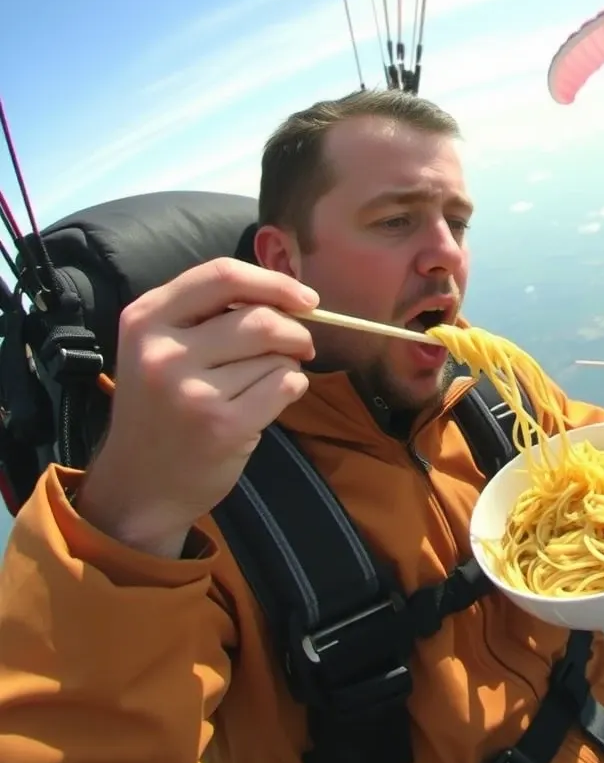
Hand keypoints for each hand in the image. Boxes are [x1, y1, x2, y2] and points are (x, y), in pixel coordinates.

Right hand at [76, 257, 318, 556]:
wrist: (137, 488)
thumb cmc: (162, 408)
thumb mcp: (163, 347)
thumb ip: (211, 313)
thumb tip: (291, 295)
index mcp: (146, 318)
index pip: (223, 275)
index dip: (274, 282)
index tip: (306, 298)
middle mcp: (163, 351)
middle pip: (261, 318)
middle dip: (295, 331)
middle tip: (300, 347)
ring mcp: (190, 391)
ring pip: (277, 355)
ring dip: (289, 365)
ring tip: (266, 383)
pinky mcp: (221, 425)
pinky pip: (285, 386)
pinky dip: (293, 388)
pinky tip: (270, 402)